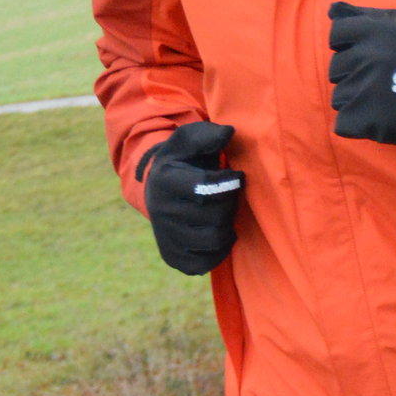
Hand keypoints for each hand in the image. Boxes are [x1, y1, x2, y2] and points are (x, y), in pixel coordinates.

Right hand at [139, 121, 241, 275]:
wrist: (157, 190)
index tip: (237, 176)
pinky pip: (208, 262)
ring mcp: (167, 239)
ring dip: (227, 225)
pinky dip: (219, 248)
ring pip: (214, 240)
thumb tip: (229, 133)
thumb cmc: (181, 162)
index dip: (229, 182)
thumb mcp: (188, 140)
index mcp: (165, 181)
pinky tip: (215, 230)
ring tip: (223, 212)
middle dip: (229, 203)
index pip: (206, 187)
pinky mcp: (175, 259)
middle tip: (228, 195)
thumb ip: (208, 134)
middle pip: (214, 216)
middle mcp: (161, 212)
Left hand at [327, 2, 395, 157]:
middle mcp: (368, 55)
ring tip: (384, 101)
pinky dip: (357, 126)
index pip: (336, 34)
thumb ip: (366, 16)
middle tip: (384, 82)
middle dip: (354, 76)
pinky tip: (380, 120)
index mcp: (376, 31)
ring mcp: (366, 88)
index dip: (349, 47)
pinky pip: (342, 124)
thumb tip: (331, 9)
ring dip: (356, 101)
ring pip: (338, 97)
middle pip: (335, 69)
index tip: (369, 57)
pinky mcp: (367, 119)